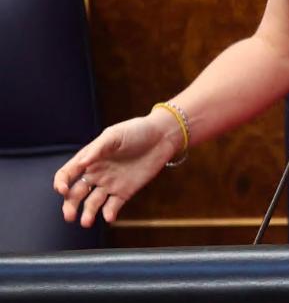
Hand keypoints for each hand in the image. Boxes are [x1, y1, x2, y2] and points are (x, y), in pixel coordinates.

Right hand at [52, 111, 181, 227]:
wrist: (162, 137)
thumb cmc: (136, 131)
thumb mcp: (114, 135)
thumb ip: (97, 149)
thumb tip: (81, 163)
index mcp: (89, 159)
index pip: (67, 174)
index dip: (60, 183)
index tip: (63, 190)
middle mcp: (96, 174)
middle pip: (76, 194)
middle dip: (70, 206)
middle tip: (69, 216)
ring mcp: (110, 184)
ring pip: (92, 203)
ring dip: (88, 214)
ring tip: (86, 222)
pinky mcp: (125, 192)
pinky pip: (113, 206)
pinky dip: (109, 214)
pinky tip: (109, 217)